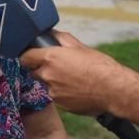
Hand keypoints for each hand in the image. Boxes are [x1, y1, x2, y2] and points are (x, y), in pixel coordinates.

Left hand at [19, 30, 136, 116]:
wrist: (113, 90)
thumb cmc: (100, 66)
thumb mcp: (80, 47)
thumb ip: (61, 39)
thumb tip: (51, 34)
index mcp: (51, 58)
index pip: (24, 58)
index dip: (28, 56)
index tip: (32, 56)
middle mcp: (48, 75)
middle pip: (34, 72)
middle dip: (42, 69)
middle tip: (59, 67)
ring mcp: (53, 91)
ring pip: (47, 85)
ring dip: (54, 81)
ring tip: (73, 79)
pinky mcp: (61, 104)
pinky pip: (57, 96)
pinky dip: (63, 92)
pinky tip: (77, 89)